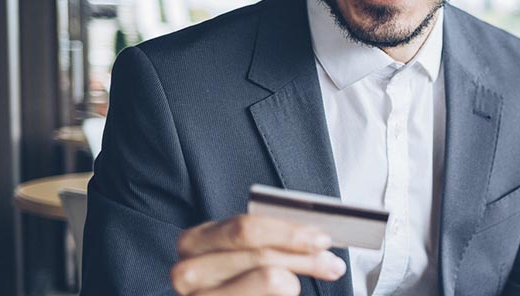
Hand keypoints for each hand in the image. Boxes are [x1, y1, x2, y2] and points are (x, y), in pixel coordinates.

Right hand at [171, 214, 346, 294]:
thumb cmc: (237, 276)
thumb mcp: (245, 251)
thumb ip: (269, 239)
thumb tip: (315, 237)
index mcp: (194, 242)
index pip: (245, 230)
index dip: (288, 232)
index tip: (321, 237)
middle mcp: (187, 272)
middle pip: (260, 256)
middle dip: (304, 257)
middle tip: (332, 263)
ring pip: (270, 279)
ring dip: (299, 279)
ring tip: (323, 274)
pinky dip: (286, 291)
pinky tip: (291, 290)